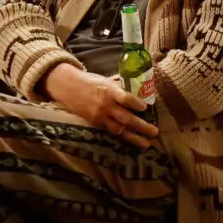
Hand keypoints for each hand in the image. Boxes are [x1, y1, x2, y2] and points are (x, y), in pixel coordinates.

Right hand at [42, 63, 158, 148]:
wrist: (68, 87)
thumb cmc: (91, 81)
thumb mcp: (107, 79)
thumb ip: (121, 84)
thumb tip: (140, 84)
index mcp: (109, 90)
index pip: (124, 98)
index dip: (135, 103)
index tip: (146, 107)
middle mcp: (106, 105)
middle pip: (125, 117)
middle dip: (141, 126)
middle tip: (155, 132)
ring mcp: (100, 116)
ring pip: (119, 129)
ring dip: (134, 137)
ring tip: (146, 144)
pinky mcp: (96, 123)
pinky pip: (111, 131)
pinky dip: (123, 137)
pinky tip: (132, 141)